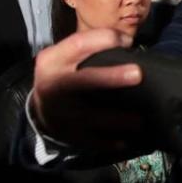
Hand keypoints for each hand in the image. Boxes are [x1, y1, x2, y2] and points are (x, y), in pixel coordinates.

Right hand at [31, 29, 143, 149]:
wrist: (41, 109)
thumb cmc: (63, 75)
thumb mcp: (65, 56)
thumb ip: (90, 47)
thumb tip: (128, 42)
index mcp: (53, 61)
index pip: (79, 44)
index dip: (105, 40)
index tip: (128, 41)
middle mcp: (55, 86)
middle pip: (84, 80)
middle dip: (111, 77)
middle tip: (137, 74)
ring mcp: (61, 112)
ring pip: (91, 116)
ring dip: (118, 118)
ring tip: (139, 119)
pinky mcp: (68, 134)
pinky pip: (92, 140)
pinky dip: (110, 142)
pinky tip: (125, 140)